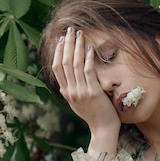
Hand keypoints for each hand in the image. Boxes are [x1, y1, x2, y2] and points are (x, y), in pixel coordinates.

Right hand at [51, 27, 120, 151]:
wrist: (103, 129)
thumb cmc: (94, 115)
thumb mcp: (78, 103)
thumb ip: (73, 91)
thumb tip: (67, 81)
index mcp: (65, 92)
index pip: (56, 68)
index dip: (57, 52)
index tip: (61, 40)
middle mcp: (70, 91)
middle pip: (64, 63)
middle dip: (66, 44)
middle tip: (69, 30)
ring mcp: (80, 91)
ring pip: (74, 64)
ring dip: (76, 47)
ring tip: (79, 34)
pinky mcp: (92, 92)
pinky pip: (87, 71)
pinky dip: (87, 58)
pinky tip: (89, 47)